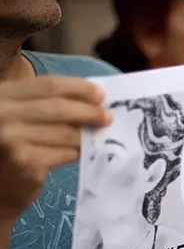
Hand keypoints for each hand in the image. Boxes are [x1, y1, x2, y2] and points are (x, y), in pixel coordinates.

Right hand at [0, 76, 109, 218]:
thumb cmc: (10, 145)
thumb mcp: (18, 115)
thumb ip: (45, 103)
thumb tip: (93, 99)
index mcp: (2, 96)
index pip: (48, 85)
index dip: (79, 88)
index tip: (101, 94)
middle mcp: (2, 114)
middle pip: (59, 107)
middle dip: (89, 112)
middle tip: (108, 117)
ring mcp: (11, 139)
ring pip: (65, 133)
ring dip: (85, 136)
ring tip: (95, 137)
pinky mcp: (25, 162)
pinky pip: (65, 153)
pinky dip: (76, 153)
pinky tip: (78, 153)